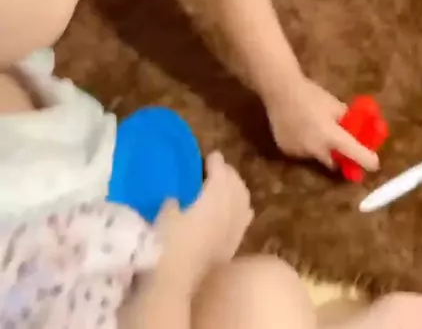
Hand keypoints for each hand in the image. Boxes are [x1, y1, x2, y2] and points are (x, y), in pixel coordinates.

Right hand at [155, 152, 252, 293]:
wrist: (177, 279)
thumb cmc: (169, 240)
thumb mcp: (165, 212)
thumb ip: (173, 200)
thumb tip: (176, 197)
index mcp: (215, 195)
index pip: (220, 172)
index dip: (216, 162)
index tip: (211, 154)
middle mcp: (230, 209)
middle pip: (236, 185)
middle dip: (229, 174)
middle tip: (219, 167)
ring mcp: (234, 229)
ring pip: (244, 201)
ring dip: (238, 190)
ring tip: (229, 186)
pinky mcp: (232, 247)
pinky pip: (244, 221)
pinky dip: (242, 210)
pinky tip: (240, 211)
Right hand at [266, 75, 379, 170]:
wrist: (280, 90)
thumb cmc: (311, 94)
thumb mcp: (334, 104)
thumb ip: (345, 120)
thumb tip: (354, 128)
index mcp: (332, 136)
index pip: (355, 154)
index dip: (367, 160)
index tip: (374, 164)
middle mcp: (316, 149)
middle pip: (334, 162)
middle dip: (340, 157)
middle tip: (342, 148)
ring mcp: (299, 152)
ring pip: (316, 157)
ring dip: (321, 149)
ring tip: (315, 131)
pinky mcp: (286, 150)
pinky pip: (301, 152)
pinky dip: (305, 145)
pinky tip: (300, 130)